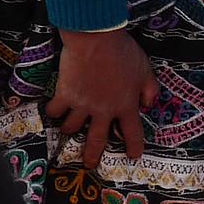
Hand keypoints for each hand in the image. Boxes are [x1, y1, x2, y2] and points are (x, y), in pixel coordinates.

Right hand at [46, 29, 158, 166]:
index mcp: (126, 105)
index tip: (133, 156)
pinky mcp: (65, 95)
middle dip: (93, 155)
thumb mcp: (145, 69)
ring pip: (72, 127)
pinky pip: (55, 110)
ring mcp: (82, 105)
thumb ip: (150, 89)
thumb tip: (148, 105)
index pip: (133, 133)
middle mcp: (103, 111)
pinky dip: (53, 112)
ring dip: (71, 129)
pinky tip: (53, 110)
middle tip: (89, 164)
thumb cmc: (123, 52)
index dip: (134, 146)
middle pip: (97, 140)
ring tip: (68, 129)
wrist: (96, 38)